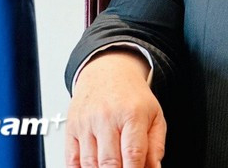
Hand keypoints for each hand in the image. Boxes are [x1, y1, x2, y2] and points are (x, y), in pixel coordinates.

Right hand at [65, 49, 165, 167]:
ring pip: (90, 164)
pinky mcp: (71, 128)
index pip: (133, 152)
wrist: (107, 70)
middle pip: (109, 162)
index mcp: (132, 114)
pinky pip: (72, 160)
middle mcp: (107, 118)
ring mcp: (86, 123)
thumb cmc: (132, 96)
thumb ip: (156, 146)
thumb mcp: (154, 115)